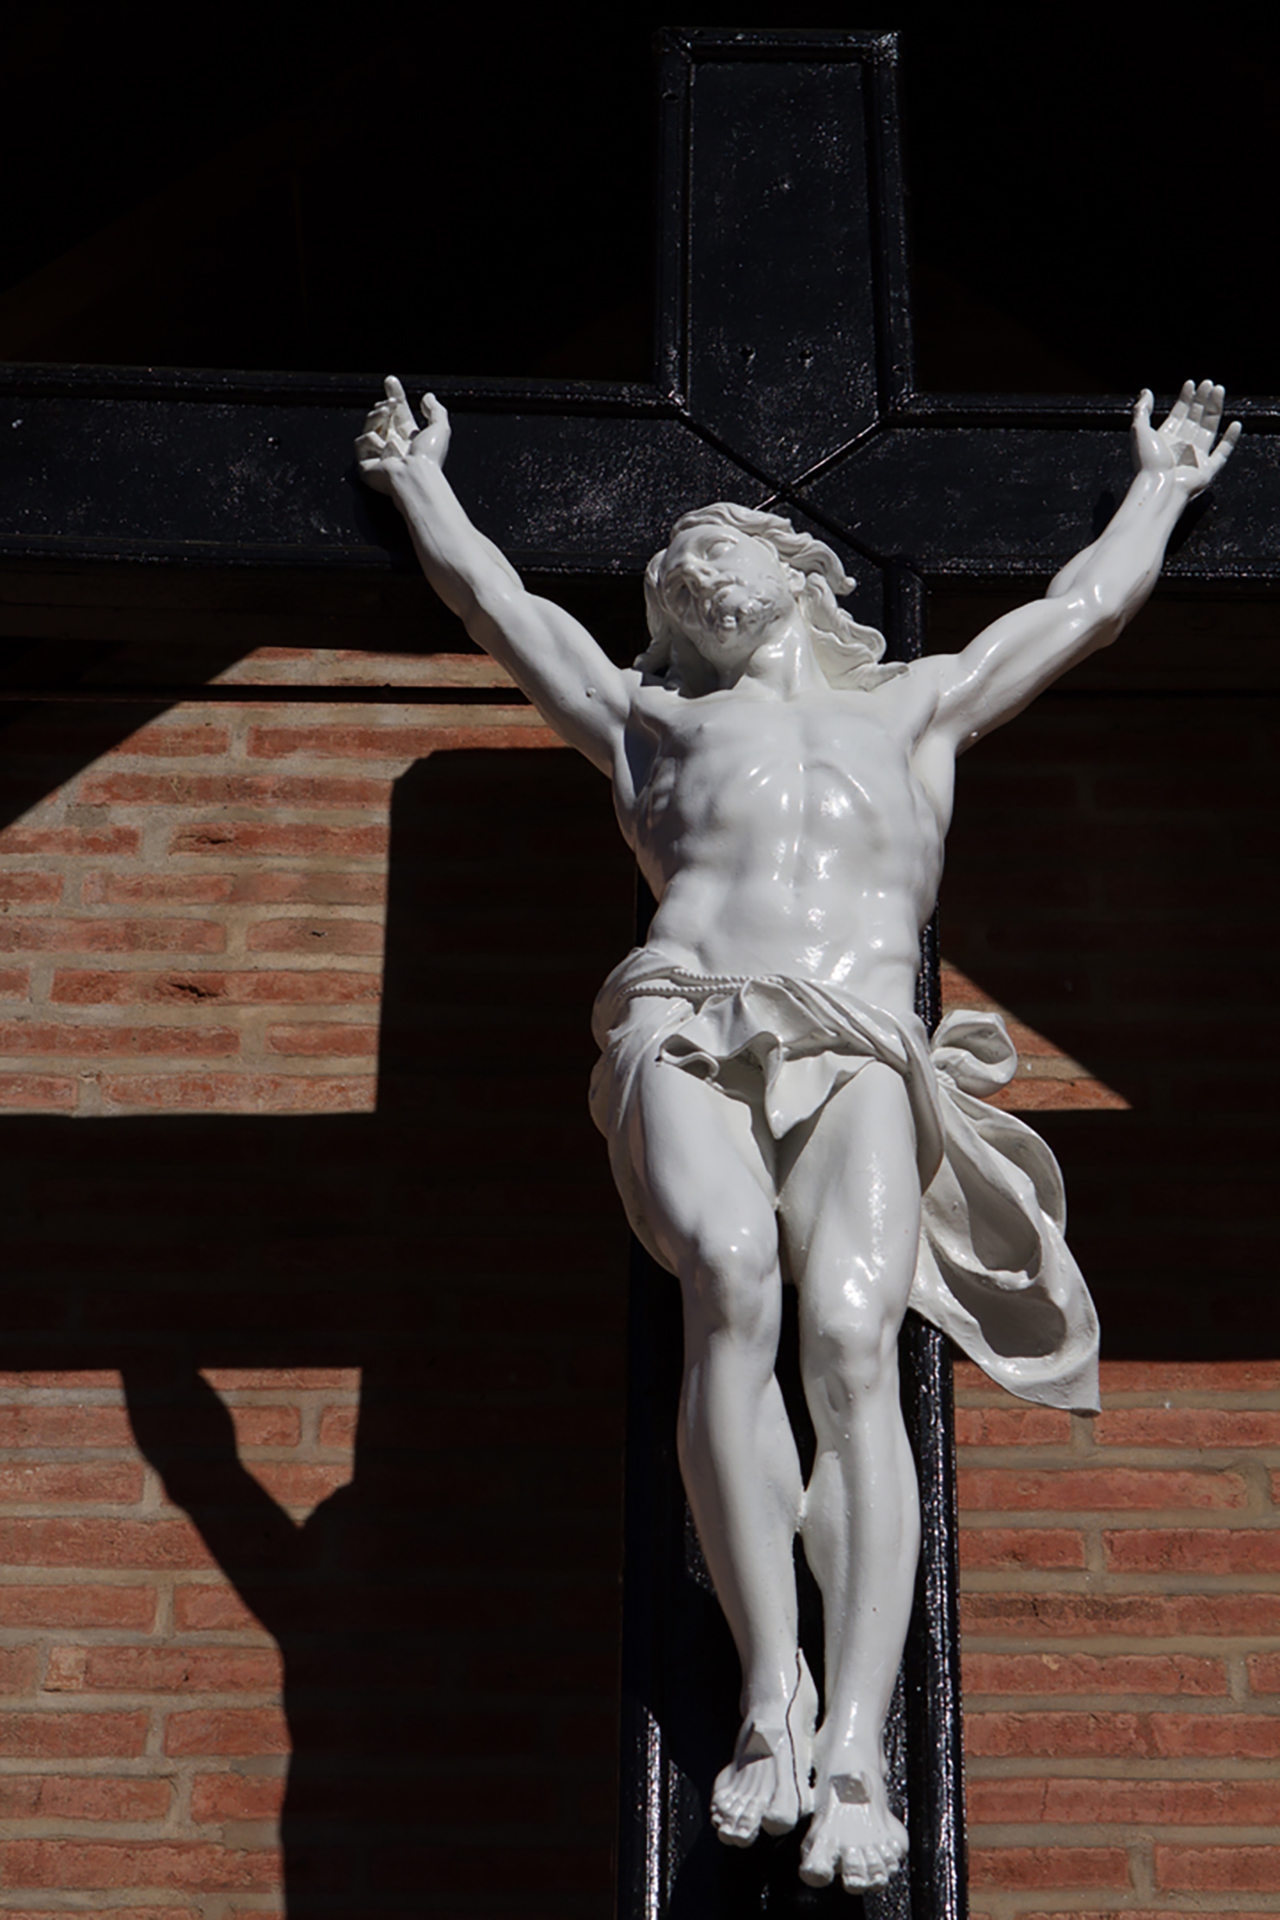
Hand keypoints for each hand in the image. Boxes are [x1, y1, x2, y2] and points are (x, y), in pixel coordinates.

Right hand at [356, 376, 450, 493]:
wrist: (415, 476)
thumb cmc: (429, 458)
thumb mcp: (440, 428)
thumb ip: (436, 410)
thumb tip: (428, 397)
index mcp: (410, 438)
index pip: (399, 412)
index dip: (395, 395)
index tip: (391, 381)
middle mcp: (394, 444)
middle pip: (382, 417)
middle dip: (384, 405)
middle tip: (390, 402)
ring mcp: (379, 454)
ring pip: (369, 426)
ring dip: (377, 416)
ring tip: (386, 413)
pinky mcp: (366, 464)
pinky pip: (363, 441)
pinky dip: (374, 441)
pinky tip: (387, 449)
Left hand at [1131, 379, 1239, 492]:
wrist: (1158, 487)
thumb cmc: (1147, 463)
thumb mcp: (1139, 431)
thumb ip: (1142, 411)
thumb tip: (1145, 392)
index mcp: (1165, 438)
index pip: (1178, 413)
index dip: (1185, 398)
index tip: (1191, 383)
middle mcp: (1181, 446)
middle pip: (1195, 418)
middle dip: (1202, 400)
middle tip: (1208, 383)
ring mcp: (1195, 457)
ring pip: (1209, 428)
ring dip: (1215, 409)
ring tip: (1219, 391)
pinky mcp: (1207, 470)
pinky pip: (1222, 452)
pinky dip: (1230, 439)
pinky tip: (1235, 424)